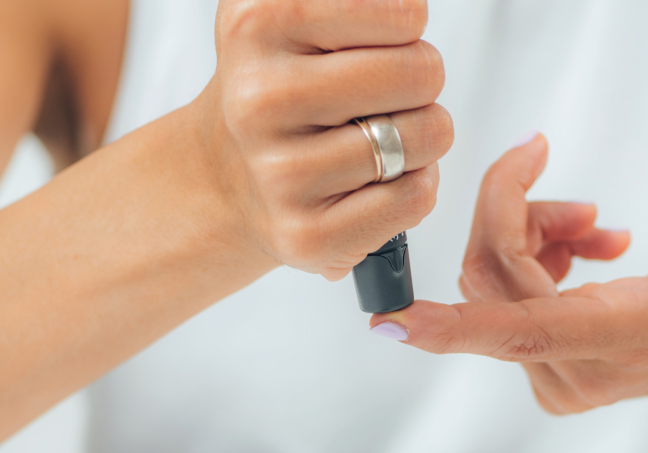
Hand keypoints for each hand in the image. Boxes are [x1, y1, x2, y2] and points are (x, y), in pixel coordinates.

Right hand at [189, 0, 453, 279]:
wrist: (222, 177)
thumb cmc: (282, 88)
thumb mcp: (298, 14)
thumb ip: (354, 4)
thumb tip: (409, 8)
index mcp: (256, 23)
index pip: (404, 13)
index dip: (404, 26)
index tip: (373, 42)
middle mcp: (259, 97)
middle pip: (421, 72)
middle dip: (419, 80)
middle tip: (381, 96)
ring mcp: (280, 172)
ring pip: (425, 136)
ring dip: (421, 137)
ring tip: (376, 137)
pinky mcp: (305, 234)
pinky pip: (415, 197)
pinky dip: (416, 186)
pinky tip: (377, 181)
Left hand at [370, 137, 647, 413]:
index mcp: (632, 336)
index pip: (525, 332)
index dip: (453, 327)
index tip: (392, 322)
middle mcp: (586, 369)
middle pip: (494, 282)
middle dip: (512, 212)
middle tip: (567, 181)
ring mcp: (567, 376)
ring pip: (494, 287)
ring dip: (529, 234)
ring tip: (595, 222)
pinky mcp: (558, 369)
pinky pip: (505, 302)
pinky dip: (532, 256)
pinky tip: (585, 244)